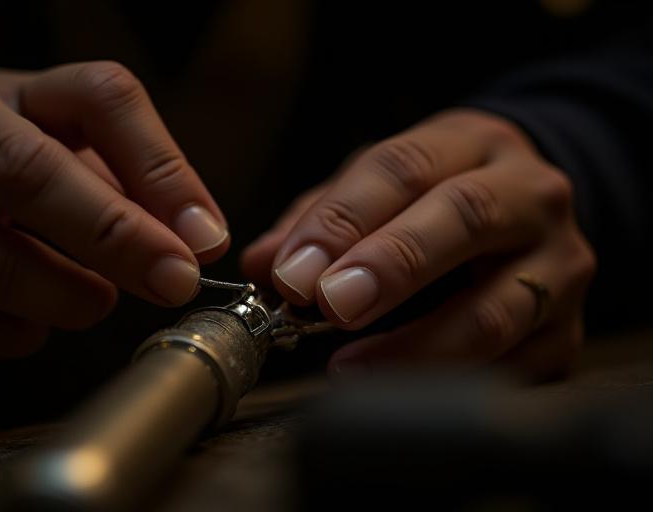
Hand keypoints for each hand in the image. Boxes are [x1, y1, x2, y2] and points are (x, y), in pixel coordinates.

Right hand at [0, 62, 228, 355]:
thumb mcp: (56, 149)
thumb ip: (128, 182)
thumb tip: (200, 238)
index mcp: (7, 94)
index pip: (100, 99)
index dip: (163, 170)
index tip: (205, 236)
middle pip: (34, 175)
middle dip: (120, 238)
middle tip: (175, 281)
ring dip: (73, 297)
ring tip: (93, 299)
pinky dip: (26, 331)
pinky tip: (25, 311)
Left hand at [242, 109, 594, 380]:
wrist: (529, 210)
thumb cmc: (438, 197)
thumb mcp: (383, 184)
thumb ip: (321, 219)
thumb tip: (264, 266)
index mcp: (472, 144)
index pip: (404, 168)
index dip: (344, 220)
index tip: (294, 271)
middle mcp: (531, 196)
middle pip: (465, 219)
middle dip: (392, 265)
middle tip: (331, 304)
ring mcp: (559, 266)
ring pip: (495, 310)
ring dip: (416, 345)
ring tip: (349, 367)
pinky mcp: (568, 332)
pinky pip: (511, 366)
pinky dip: (449, 383)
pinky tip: (400, 387)